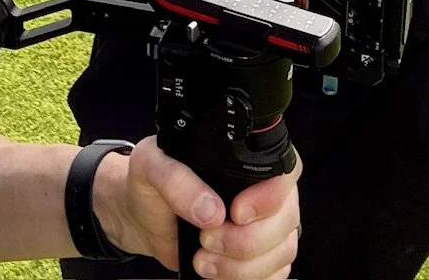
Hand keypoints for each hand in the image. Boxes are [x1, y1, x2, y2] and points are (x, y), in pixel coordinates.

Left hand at [97, 138, 300, 279]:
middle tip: (205, 239)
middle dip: (244, 241)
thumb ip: (176, 180)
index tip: (236, 213)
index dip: (268, 199)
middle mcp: (265, 190)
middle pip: (285, 220)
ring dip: (241, 266)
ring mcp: (268, 226)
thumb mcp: (150, 166)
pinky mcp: (263, 256)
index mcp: (247, 160)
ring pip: (282, 252)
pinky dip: (245, 279)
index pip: (284, 175)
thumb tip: (210, 210)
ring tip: (202, 260)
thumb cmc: (151, 185)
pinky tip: (217, 272)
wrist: (143, 218)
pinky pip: (275, 274)